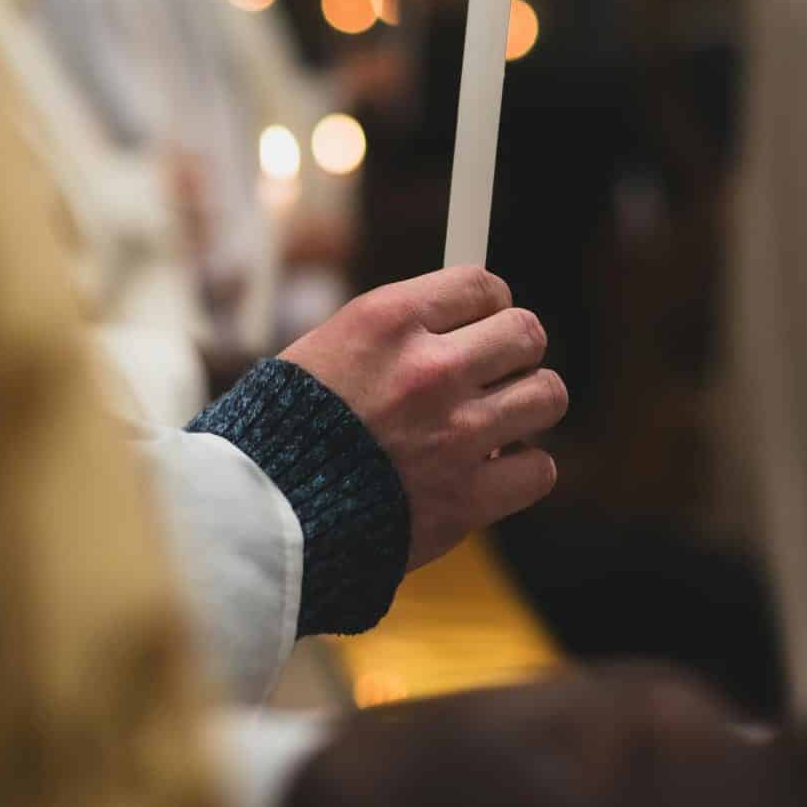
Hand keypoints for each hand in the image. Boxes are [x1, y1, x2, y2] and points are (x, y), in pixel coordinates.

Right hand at [280, 267, 565, 568]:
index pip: (482, 284)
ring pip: (547, 395)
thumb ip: (394, 336)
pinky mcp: (466, 498)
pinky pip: (538, 468)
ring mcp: (455, 434)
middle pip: (527, 333)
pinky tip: (488, 471)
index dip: (487, 304)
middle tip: (493, 372)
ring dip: (526, 407)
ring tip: (496, 421)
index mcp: (387, 322)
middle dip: (514, 351)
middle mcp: (429, 370)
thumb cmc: (279, 434)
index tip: (481, 321)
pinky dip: (520, 471)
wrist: (259, 521)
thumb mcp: (320, 352)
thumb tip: (457, 324)